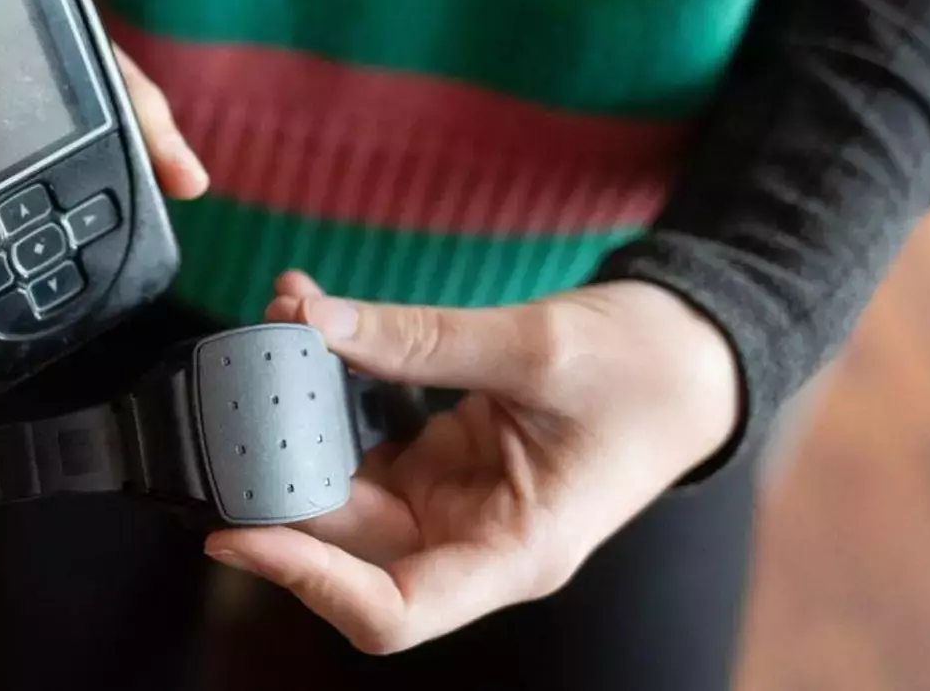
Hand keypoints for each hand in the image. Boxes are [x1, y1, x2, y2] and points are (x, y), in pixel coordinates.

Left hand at [204, 271, 739, 652]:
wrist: (696, 353)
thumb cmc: (646, 370)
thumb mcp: (537, 348)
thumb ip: (419, 340)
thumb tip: (308, 318)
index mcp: (512, 552)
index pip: (389, 611)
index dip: (304, 583)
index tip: (236, 534)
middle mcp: (473, 540)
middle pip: (345, 543)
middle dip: (279, 475)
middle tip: (233, 394)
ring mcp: (453, 502)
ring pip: (341, 485)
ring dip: (296, 416)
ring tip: (272, 330)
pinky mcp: (441, 460)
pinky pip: (362, 438)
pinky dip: (329, 385)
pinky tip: (306, 320)